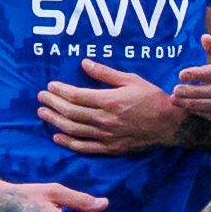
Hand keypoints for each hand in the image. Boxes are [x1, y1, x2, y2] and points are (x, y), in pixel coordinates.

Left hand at [38, 60, 189, 155]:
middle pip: (71, 113)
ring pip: (74, 130)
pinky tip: (57, 136)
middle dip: (53, 104)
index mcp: (110, 101)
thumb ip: (105, 73)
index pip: (76, 96)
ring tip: (43, 113)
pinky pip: (85, 147)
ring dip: (55, 121)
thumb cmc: (151, 98)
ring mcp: (107, 136)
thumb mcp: (130, 79)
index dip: (60, 91)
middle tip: (41, 97)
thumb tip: (84, 63)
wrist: (168, 124)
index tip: (50, 85)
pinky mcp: (110, 148)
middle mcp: (105, 120)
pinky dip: (69, 142)